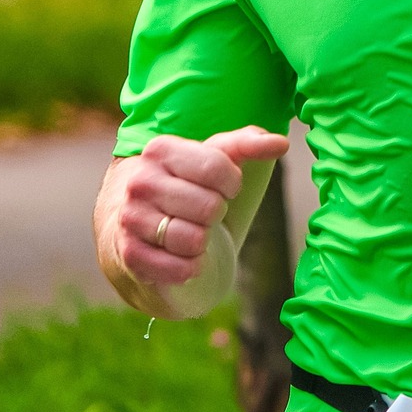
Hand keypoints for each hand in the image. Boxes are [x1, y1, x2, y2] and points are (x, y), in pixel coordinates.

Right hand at [105, 127, 288, 291]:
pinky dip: (190, 268)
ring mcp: (131, 219)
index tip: (224, 187)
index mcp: (160, 150)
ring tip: (191, 233)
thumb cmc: (190, 186)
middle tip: (203, 213)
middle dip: (216, 214)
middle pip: (209, 207)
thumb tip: (281, 143)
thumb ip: (249, 144)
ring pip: (193, 240)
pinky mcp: (130, 255)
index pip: (217, 167)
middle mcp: (140, 182)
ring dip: (202, 243)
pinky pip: (178, 269)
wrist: (142, 223)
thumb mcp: (217, 159)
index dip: (232, 184)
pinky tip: (183, 256)